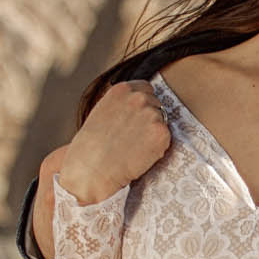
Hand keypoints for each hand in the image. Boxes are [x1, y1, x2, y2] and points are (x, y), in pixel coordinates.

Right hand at [60, 82, 171, 206]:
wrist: (92, 168)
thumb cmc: (92, 146)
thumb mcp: (102, 112)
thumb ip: (122, 104)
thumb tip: (138, 105)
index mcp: (122, 89)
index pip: (146, 89)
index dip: (143, 105)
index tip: (135, 119)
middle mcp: (139, 98)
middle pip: (156, 105)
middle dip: (149, 119)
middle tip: (132, 137)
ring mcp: (152, 114)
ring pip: (162, 122)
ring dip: (152, 134)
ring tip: (132, 147)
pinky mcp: (161, 132)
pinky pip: (166, 139)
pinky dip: (157, 149)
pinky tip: (139, 155)